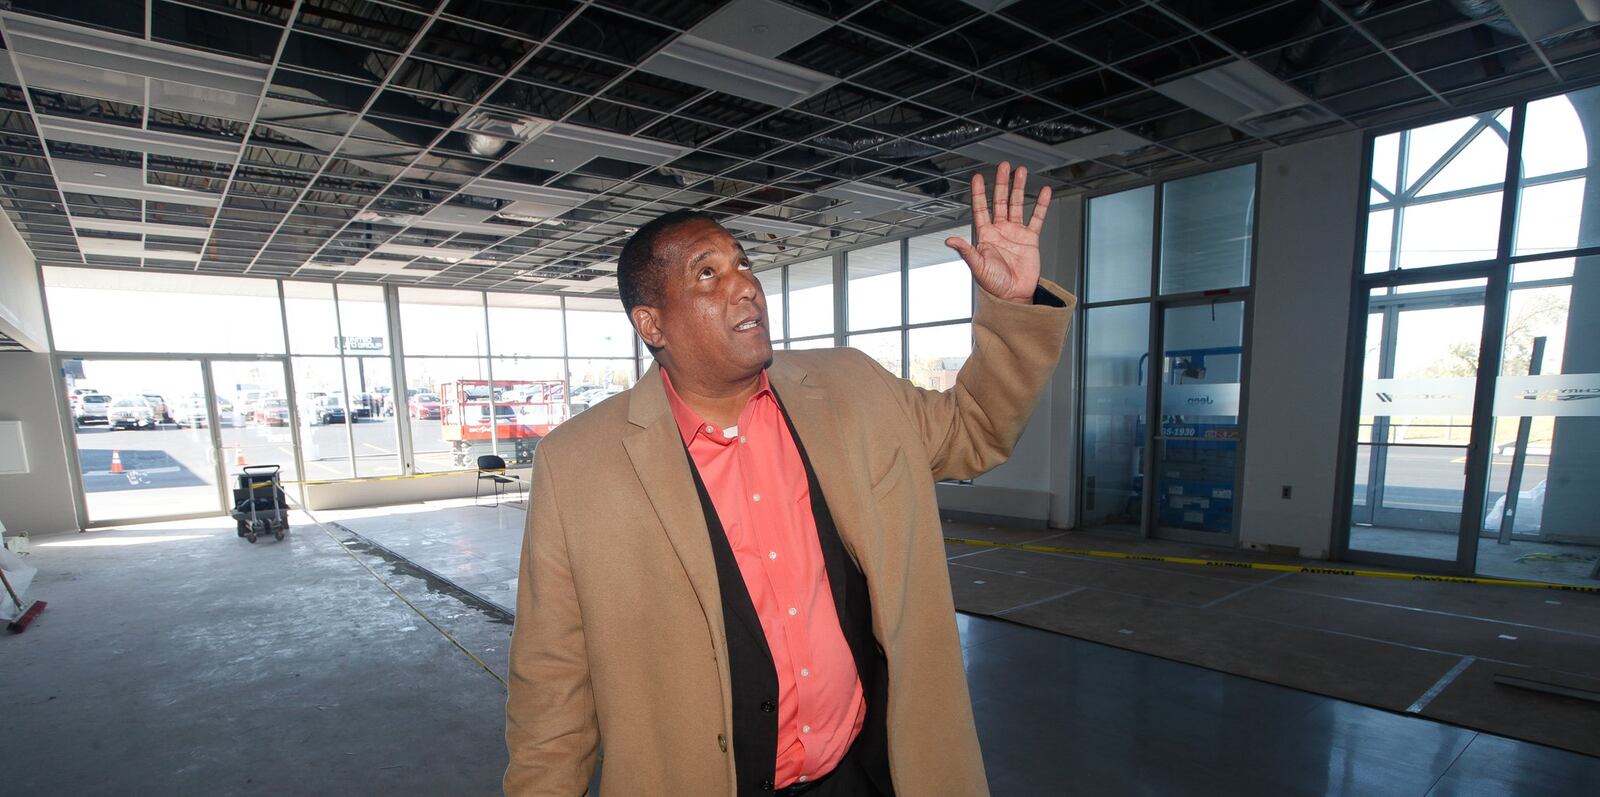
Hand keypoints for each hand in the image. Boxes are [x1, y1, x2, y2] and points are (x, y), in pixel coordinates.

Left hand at [945, 161, 1051, 303]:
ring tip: (1021, 172)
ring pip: (1017, 205)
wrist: (1013, 296)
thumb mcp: (977, 266)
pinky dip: (1041, 205)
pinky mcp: (1030, 239)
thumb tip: (949, 240)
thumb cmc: (993, 285)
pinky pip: (1037, 218)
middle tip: (1003, 166)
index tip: (977, 178)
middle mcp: (1000, 231)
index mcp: (985, 235)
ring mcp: (1015, 233)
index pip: (981, 208)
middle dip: (1001, 183)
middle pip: (1000, 201)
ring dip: (1019, 188)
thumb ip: (965, 251)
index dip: (979, 193)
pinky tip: (1044, 192)